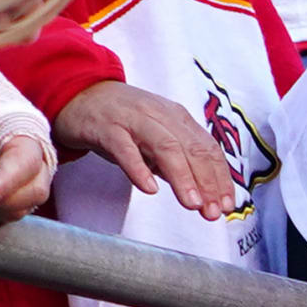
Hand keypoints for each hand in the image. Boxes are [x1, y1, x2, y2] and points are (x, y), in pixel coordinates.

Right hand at [54, 78, 238, 218]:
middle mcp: (159, 115)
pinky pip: (124, 148)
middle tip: (213, 212)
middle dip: (207, 182)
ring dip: (182, 177)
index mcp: (177, 118)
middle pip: (191, 148)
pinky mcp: (106, 127)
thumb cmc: (123, 121)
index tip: (228, 205)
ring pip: (164, 146)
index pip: (207, 148)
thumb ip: (179, 162)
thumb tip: (207, 194)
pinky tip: (149, 188)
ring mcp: (132, 119)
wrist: (78, 94)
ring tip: (192, 204)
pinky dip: (138, 168)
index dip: (220, 178)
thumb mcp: (157, 137)